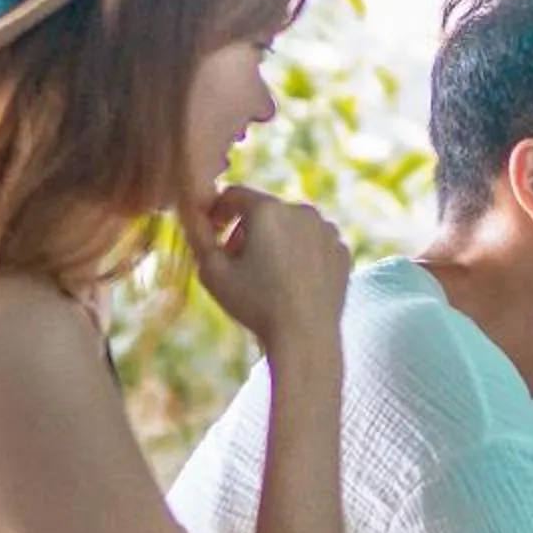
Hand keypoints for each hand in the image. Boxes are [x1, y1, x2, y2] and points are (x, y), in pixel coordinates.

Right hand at [184, 186, 349, 351]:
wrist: (305, 337)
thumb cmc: (255, 304)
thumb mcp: (212, 271)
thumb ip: (197, 234)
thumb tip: (190, 211)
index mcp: (268, 209)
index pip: (234, 195)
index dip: (217, 211)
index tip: (212, 231)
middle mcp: (302, 211)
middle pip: (264, 210)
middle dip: (246, 229)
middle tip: (236, 261)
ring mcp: (327, 230)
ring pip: (291, 225)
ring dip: (275, 240)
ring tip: (265, 274)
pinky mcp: (342, 250)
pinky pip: (313, 243)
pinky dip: (300, 254)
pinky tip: (292, 282)